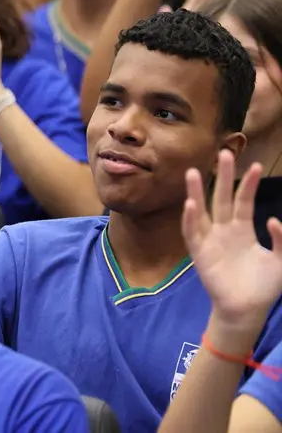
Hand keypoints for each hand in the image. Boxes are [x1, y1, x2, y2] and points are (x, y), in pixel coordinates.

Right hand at [182, 151, 281, 333]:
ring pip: (202, 211)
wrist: (247, 309)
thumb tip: (274, 219)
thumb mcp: (281, 260)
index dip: (249, 184)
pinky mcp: (199, 253)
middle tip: (224, 153)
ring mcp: (210, 240)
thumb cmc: (264, 286)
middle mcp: (224, 230)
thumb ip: (281, 241)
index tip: (256, 165)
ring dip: (197, 192)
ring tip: (194, 172)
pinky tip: (191, 204)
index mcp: (242, 229)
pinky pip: (192, 233)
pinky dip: (190, 219)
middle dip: (223, 177)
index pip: (244, 200)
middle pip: (222, 198)